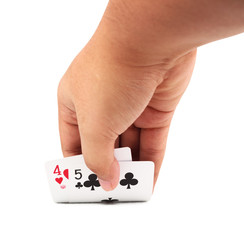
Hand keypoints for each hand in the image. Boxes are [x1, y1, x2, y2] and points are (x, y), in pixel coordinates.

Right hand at [58, 36, 195, 190]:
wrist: (151, 44)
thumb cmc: (111, 74)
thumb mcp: (95, 124)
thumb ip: (97, 157)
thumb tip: (105, 180)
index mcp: (75, 102)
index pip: (73, 142)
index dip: (79, 166)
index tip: (88, 188)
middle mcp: (103, 103)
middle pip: (105, 145)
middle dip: (109, 168)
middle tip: (115, 192)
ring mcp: (132, 106)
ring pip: (132, 144)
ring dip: (133, 168)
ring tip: (135, 192)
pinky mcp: (157, 108)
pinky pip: (153, 140)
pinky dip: (152, 160)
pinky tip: (150, 180)